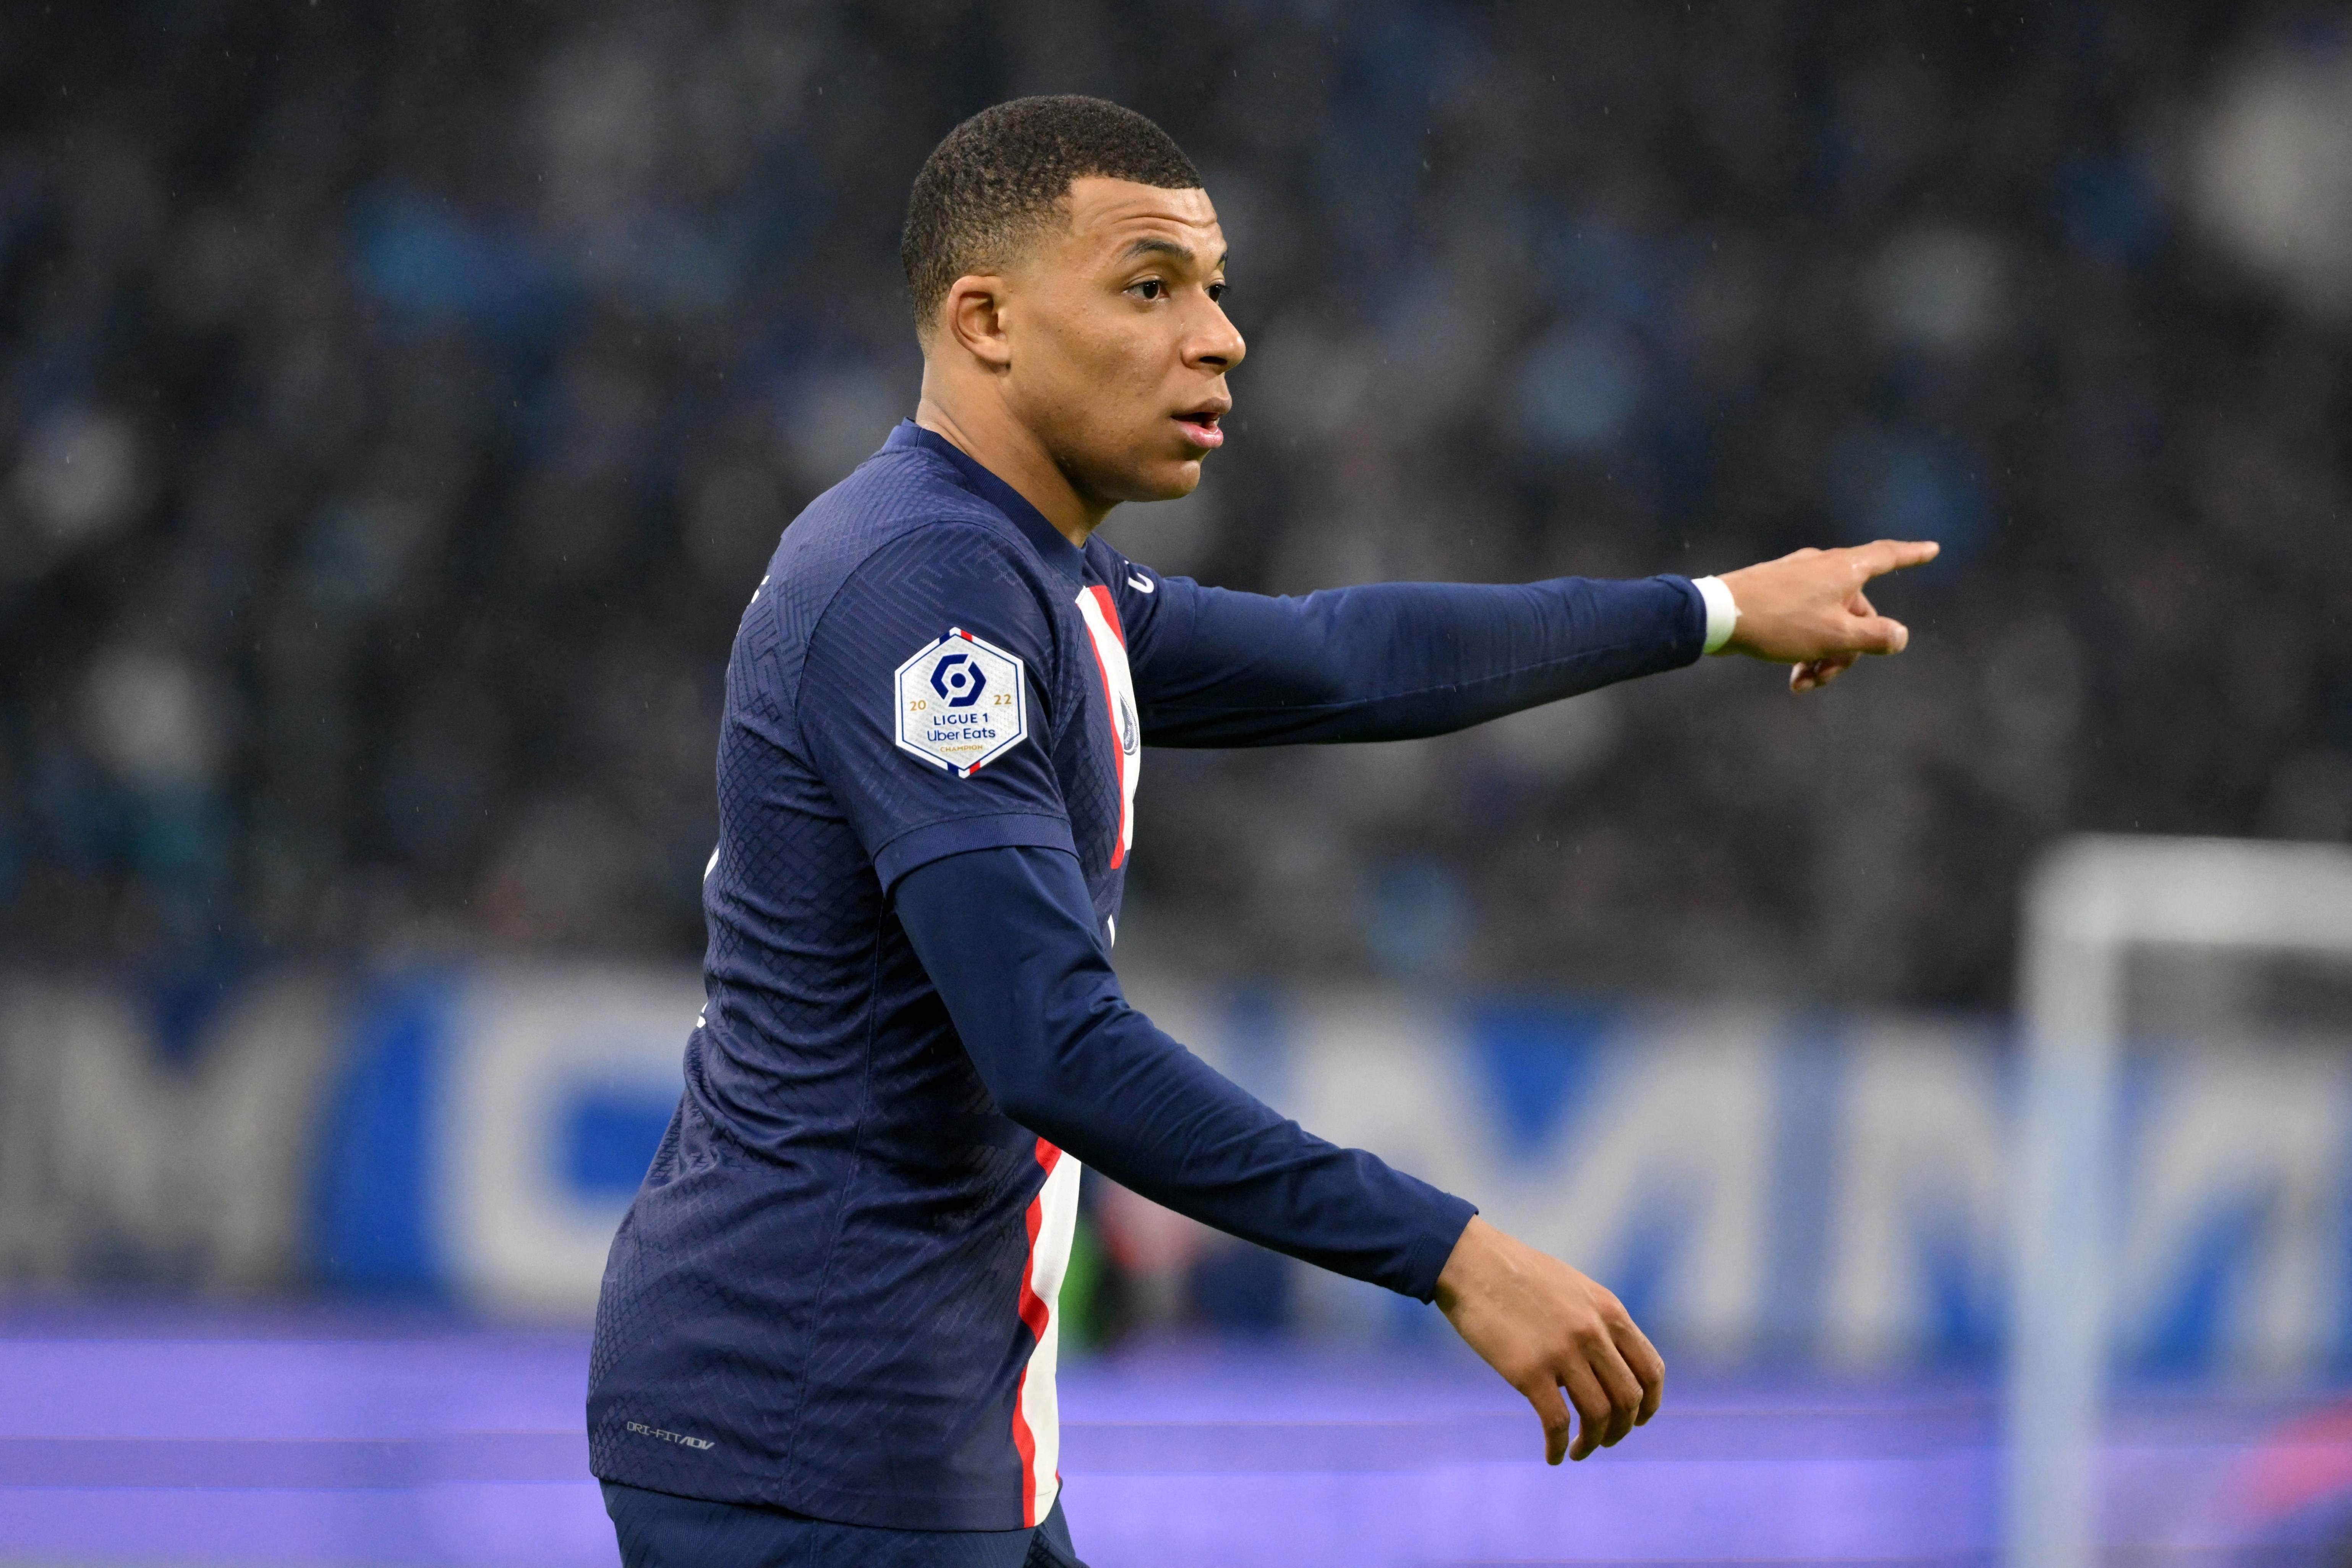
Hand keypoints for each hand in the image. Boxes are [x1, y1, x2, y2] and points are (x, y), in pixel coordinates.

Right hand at [1434, 1216, 1664, 1463]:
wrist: (1469, 1262)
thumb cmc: (1515, 1273)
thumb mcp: (1572, 1288)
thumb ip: (1596, 1321)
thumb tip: (1604, 1364)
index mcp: (1608, 1310)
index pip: (1651, 1369)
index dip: (1651, 1404)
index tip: (1638, 1420)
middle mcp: (1593, 1332)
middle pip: (1629, 1399)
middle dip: (1621, 1429)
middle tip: (1605, 1440)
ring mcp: (1563, 1352)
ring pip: (1599, 1415)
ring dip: (1593, 1442)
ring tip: (1579, 1451)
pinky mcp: (1529, 1371)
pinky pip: (1558, 1423)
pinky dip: (1560, 1447)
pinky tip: (1553, 1456)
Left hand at [1716, 539, 1939, 692]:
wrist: (1718, 615)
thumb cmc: (1781, 622)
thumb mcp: (1836, 635)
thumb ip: (1875, 636)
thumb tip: (1900, 636)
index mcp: (1844, 569)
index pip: (1888, 556)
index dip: (1912, 554)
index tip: (1932, 549)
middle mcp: (1823, 567)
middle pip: (1856, 610)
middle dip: (1847, 650)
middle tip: (1823, 678)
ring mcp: (1797, 578)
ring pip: (1829, 621)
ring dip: (1823, 656)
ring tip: (1802, 683)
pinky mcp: (1775, 592)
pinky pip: (1804, 621)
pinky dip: (1804, 648)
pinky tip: (1791, 676)